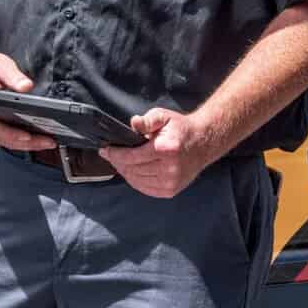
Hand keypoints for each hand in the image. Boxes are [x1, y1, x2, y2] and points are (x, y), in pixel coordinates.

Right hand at [0, 52, 54, 152]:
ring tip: (47, 142)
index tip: (28, 136)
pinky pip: (2, 138)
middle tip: (49, 141)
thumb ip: (13, 75)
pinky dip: (19, 141)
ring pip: (3, 141)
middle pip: (2, 138)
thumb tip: (26, 86)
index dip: (11, 133)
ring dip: (25, 145)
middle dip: (27, 143)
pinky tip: (35, 138)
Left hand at [99, 107, 221, 197]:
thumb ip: (147, 120)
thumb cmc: (180, 129)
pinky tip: (131, 172)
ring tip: (120, 163)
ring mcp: (171, 182)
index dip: (115, 154)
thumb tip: (134, 123)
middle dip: (117, 163)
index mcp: (166, 149)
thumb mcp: (164, 116)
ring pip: (137, 181)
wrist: (203, 143)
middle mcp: (169, 169)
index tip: (105, 150)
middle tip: (110, 155)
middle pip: (132, 170)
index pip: (131, 157)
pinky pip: (145, 189)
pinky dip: (135, 181)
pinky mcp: (171, 191)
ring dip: (125, 172)